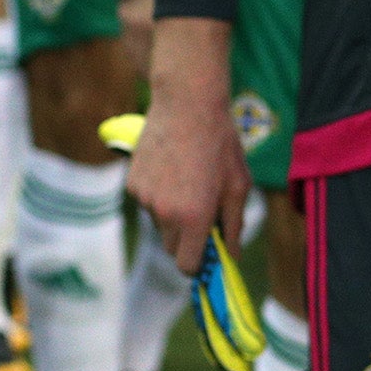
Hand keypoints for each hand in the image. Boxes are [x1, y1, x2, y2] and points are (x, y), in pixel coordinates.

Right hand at [128, 62, 249, 273]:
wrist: (188, 105)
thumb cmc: (221, 144)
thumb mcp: (239, 185)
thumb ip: (234, 226)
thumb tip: (232, 257)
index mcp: (194, 217)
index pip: (187, 265)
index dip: (198, 264)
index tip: (207, 252)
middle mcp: (164, 214)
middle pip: (173, 247)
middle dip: (188, 239)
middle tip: (204, 211)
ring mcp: (144, 199)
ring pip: (160, 223)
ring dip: (173, 214)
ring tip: (189, 179)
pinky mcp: (131, 184)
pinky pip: (147, 202)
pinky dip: (159, 195)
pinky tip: (172, 168)